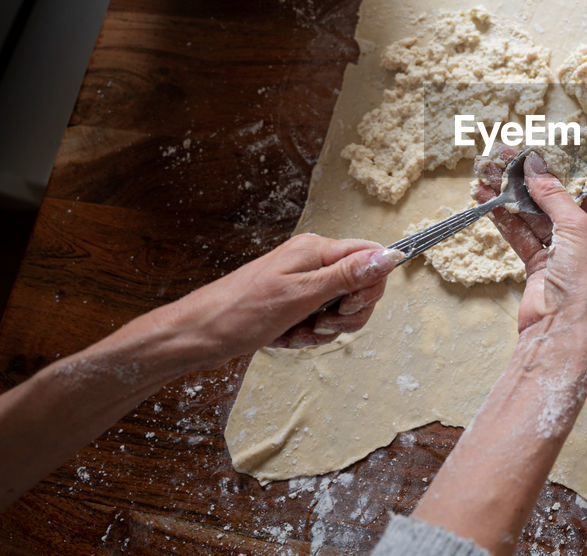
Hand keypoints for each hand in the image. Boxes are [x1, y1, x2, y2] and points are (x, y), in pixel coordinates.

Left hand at [161, 233, 400, 368]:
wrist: (197, 336)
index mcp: (316, 249)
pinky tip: (286, 337)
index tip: (349, 304)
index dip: (370, 285)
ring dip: (324, 329)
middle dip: (346, 314)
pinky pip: (319, 322)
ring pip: (341, 310)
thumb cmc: (240, 312)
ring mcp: (303, 284)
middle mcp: (312, 263)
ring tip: (297, 332)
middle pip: (360, 287)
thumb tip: (389, 256)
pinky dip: (307, 335)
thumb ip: (348, 275)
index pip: (370, 255)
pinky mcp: (294, 305)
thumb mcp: (301, 295)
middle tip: (320, 322)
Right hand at [474, 145, 586, 336]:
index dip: (559, 165)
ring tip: (485, 173)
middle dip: (526, 178)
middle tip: (501, 155)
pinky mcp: (540, 265)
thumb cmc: (586, 283)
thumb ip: (554, 193)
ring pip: (533, 214)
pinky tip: (486, 199)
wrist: (563, 332)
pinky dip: (503, 217)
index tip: (535, 147)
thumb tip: (535, 163)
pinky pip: (520, 234)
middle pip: (554, 197)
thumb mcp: (577, 229)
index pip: (584, 186)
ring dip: (509, 194)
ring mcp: (563, 252)